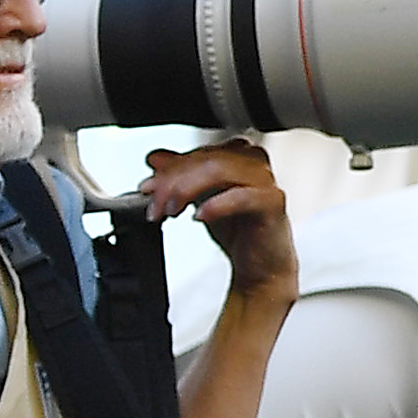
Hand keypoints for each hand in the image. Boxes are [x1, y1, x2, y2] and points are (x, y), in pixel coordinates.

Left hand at [145, 142, 293, 306]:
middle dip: (172, 182)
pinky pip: (242, 196)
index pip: (196, 153)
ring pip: (220, 170)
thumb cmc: (239, 230)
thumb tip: (157, 158)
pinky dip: (216, 204)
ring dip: (187, 190)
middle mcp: (253, 162)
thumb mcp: (200, 199)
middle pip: (205, 159)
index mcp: (237, 155)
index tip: (146, 188)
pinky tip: (199, 215)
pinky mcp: (272, 202)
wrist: (262, 264)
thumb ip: (181, 176)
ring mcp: (264, 180)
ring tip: (171, 211)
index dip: (168, 169)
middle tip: (154, 206)